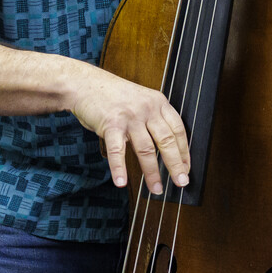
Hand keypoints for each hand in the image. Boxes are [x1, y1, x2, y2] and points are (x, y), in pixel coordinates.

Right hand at [67, 63, 190, 194]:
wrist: (85, 84)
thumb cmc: (112, 96)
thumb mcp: (141, 101)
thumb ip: (153, 119)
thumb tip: (165, 147)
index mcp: (159, 103)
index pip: (179, 130)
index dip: (184, 152)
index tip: (186, 168)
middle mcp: (148, 109)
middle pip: (167, 141)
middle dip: (176, 165)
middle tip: (181, 182)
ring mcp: (130, 117)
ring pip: (146, 149)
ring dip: (152, 173)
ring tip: (156, 189)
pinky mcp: (111, 124)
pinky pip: (117, 151)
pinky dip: (119, 168)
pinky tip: (121, 182)